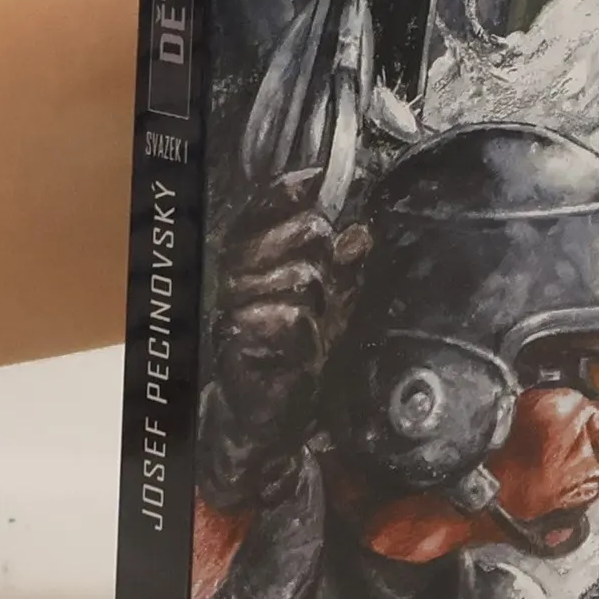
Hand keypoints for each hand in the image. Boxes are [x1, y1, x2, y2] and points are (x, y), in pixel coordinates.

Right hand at [205, 168, 369, 497]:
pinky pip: (292, 317)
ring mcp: (238, 313)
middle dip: (318, 250)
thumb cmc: (294, 355)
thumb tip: (360, 234)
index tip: (312, 179)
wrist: (270, 419)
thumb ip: (340, 267)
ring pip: (299, 276)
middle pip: (293, 236)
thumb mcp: (326, 304)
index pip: (258, 213)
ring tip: (313, 320)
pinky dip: (308, 329)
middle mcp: (237, 283)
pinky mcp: (244, 347)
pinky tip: (305, 342)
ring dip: (318, 297)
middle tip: (322, 277)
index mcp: (251, 264)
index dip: (282, 193)